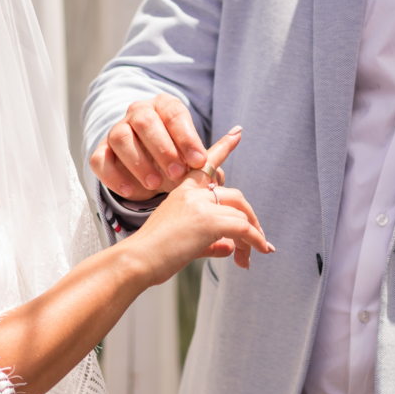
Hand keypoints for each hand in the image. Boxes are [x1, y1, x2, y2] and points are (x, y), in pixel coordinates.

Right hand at [89, 93, 230, 200]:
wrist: (147, 169)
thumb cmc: (176, 161)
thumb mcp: (193, 157)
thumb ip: (211, 154)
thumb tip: (238, 135)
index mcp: (165, 107)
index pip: (175, 115)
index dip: (187, 138)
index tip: (200, 162)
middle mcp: (139, 113)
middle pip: (145, 121)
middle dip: (162, 148)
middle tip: (177, 174)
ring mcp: (116, 131)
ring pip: (120, 137)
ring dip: (138, 161)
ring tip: (155, 185)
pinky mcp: (101, 152)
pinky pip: (101, 159)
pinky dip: (114, 175)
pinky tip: (130, 191)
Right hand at [124, 132, 274, 285]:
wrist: (136, 261)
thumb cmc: (152, 255)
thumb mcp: (184, 243)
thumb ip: (210, 242)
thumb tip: (231, 247)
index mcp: (182, 192)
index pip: (207, 165)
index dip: (224, 147)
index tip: (237, 133)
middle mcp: (192, 192)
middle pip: (235, 196)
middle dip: (251, 218)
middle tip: (258, 240)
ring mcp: (200, 204)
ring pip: (242, 213)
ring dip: (253, 236)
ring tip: (250, 256)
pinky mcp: (208, 220)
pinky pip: (243, 228)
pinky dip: (254, 242)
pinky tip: (255, 255)